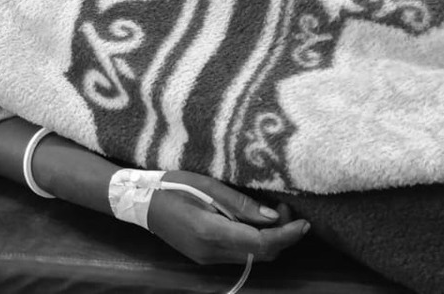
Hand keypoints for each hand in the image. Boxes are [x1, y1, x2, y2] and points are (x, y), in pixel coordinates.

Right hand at [145, 170, 308, 264]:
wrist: (140, 202)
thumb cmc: (171, 185)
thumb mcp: (207, 186)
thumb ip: (241, 204)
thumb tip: (273, 217)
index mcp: (211, 231)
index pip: (261, 243)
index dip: (287, 235)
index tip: (304, 222)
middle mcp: (212, 251)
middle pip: (261, 255)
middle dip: (282, 236)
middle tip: (286, 210)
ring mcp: (207, 257)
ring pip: (252, 257)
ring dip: (268, 240)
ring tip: (271, 214)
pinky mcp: (204, 257)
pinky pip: (238, 254)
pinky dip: (253, 242)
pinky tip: (251, 223)